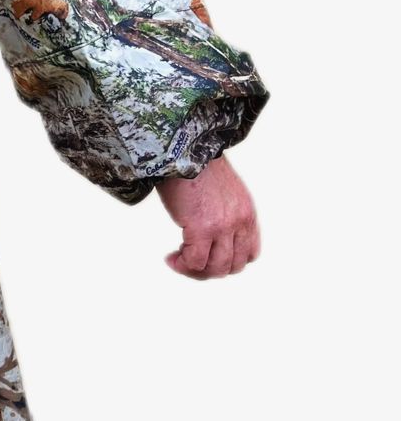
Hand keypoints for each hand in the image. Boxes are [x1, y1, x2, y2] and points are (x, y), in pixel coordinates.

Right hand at [157, 154, 260, 278]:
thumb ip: (224, 212)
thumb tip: (207, 232)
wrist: (184, 149)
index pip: (250, 254)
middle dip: (210, 270)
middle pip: (233, 265)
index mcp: (247, 213)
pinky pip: (194, 261)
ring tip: (177, 261)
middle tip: (190, 262)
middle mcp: (240, 223)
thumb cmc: (195, 166)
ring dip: (195, 270)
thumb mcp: (223, 191)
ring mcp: (223, 227)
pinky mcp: (202, 229)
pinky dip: (182, 264)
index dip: (228, 261)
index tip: (208, 255)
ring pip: (215, 268)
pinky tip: (170, 258)